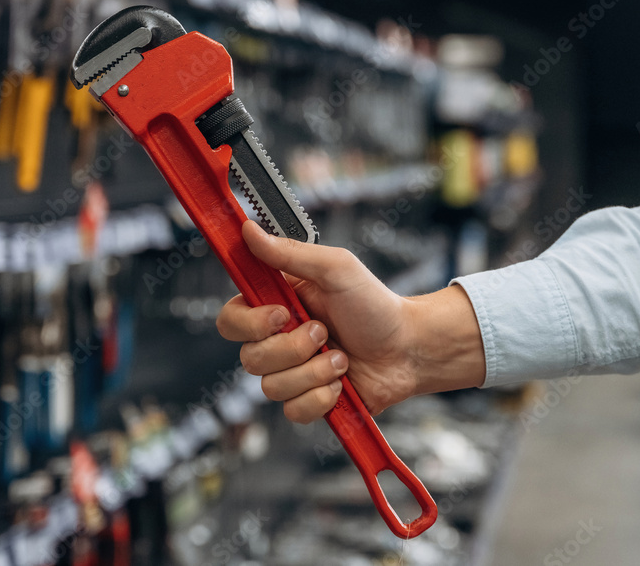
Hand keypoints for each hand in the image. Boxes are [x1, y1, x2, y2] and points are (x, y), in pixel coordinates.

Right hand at [216, 221, 485, 423]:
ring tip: (342, 358)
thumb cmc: (375, 304)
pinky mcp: (308, 401)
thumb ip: (289, 252)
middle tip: (325, 332)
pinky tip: (342, 383)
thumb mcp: (336, 268)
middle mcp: (277, 341)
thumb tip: (248, 229)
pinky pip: (293, 411)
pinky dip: (322, 398)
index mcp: (275, 305)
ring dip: (314, 372)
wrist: (410, 348)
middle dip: (293, 348)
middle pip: (249, 358)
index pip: (230, 319)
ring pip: (271, 387)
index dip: (249, 323)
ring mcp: (292, 373)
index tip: (283, 313)